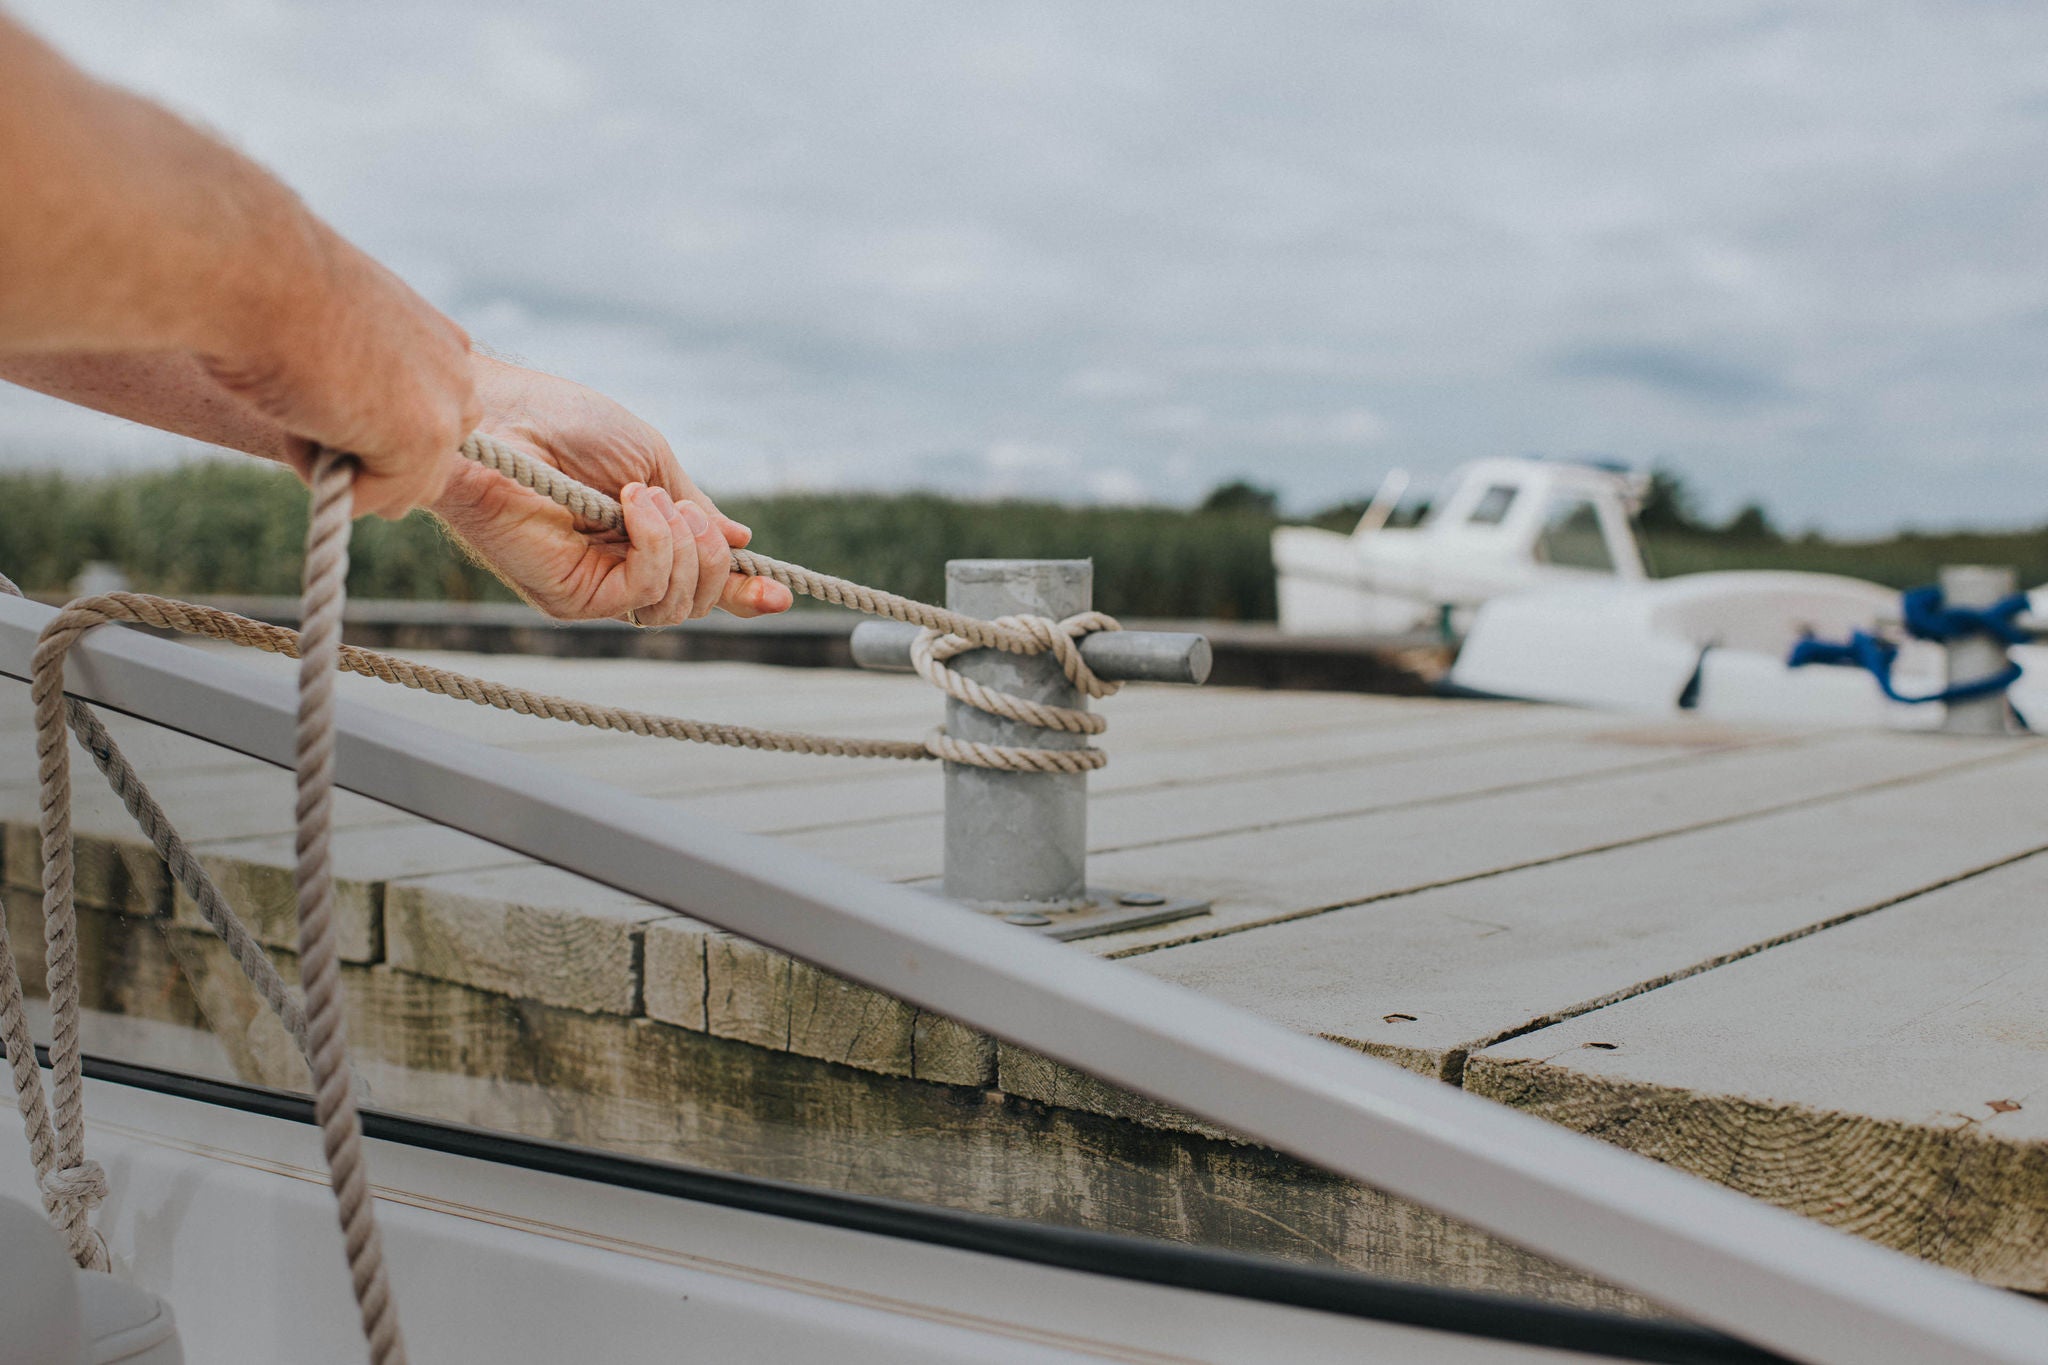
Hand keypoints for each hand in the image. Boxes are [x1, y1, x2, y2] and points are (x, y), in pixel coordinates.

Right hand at [199, 235, 479, 519]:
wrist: (251, 266)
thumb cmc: (268, 288)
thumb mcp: (333, 332)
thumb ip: (362, 378)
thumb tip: (346, 427)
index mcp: (438, 341)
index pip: (428, 424)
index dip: (370, 431)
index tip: (320, 391)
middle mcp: (457, 373)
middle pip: (424, 469)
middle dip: (366, 464)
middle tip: (308, 402)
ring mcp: (448, 410)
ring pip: (399, 493)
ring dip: (343, 473)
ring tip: (302, 405)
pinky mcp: (425, 441)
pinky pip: (369, 501)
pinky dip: (325, 482)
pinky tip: (302, 418)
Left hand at [431, 356, 792, 624]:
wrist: (503, 416)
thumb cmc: (563, 425)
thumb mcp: (650, 464)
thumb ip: (692, 509)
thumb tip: (740, 542)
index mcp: (634, 542)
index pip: (694, 582)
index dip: (741, 590)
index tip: (782, 592)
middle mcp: (613, 573)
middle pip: (694, 603)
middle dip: (713, 560)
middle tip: (691, 514)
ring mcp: (592, 590)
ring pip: (674, 606)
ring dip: (683, 548)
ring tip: (650, 498)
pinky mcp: (570, 597)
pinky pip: (642, 593)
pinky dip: (655, 546)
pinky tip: (631, 506)